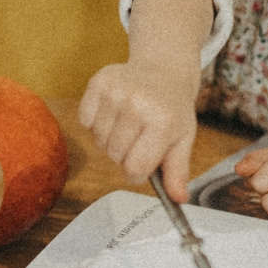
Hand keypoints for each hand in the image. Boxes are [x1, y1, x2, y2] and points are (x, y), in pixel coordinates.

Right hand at [80, 60, 199, 199]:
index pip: (135, 168)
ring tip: (126, 124)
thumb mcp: (182, 139)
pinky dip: (95, 123)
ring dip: (110, 139)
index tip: (143, 163)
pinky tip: (113, 113)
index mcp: (162, 122)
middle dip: (125, 154)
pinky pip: (84, 120)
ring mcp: (116, 91)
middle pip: (115, 155)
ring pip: (98, 140)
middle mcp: (138, 105)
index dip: (137, 173)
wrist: (163, 69)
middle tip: (138, 137)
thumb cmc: (172, 108)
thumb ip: (177, 171)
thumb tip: (177, 198)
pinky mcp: (99, 82)